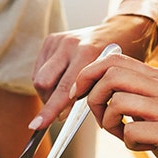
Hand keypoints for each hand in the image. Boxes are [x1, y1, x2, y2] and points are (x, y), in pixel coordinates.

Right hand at [29, 15, 156, 128]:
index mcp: (88, 53)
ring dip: (47, 93)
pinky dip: (47, 81)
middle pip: (43, 83)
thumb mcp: (110, 79)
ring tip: (63, 94)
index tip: (36, 126)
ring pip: (38, 78)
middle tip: (61, 110)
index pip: (62, 89)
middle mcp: (70, 44)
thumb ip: (89, 95)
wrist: (120, 31)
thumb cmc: (118, 61)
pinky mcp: (51, 39)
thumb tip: (62, 115)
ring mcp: (59, 40)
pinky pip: (38, 70)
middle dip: (48, 102)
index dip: (50, 110)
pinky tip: (62, 80)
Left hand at [72, 52, 157, 157]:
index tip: (78, 92)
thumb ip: (129, 96)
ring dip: (109, 123)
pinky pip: (131, 131)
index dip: (88, 74)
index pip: (115, 60)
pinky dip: (128, 142)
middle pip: (113, 76)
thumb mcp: (152, 111)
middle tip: (102, 119)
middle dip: (94, 98)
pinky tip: (143, 146)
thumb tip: (90, 88)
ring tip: (123, 134)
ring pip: (118, 102)